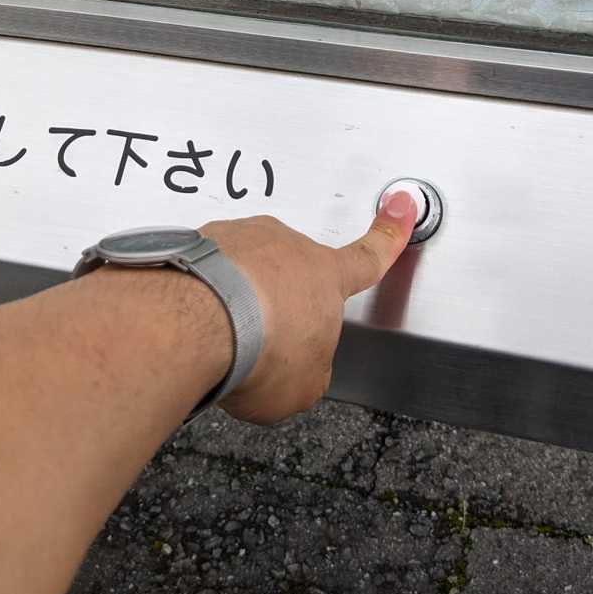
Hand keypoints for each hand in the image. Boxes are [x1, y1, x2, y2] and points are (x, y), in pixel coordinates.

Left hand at [199, 191, 416, 425]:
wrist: (195, 324)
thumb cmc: (256, 348)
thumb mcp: (305, 385)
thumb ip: (312, 371)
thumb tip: (300, 370)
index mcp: (326, 276)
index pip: (368, 256)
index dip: (389, 236)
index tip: (401, 207)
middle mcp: (285, 246)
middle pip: (291, 274)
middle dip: (278, 304)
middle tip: (260, 342)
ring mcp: (241, 238)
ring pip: (244, 270)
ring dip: (236, 299)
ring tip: (220, 338)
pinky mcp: (198, 240)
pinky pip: (205, 270)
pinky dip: (200, 294)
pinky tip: (191, 324)